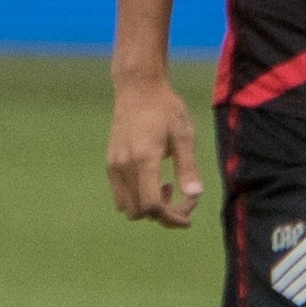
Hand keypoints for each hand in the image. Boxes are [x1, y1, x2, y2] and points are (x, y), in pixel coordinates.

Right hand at [107, 73, 201, 227]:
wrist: (138, 89)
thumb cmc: (166, 110)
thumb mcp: (184, 136)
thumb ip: (188, 167)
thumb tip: (195, 195)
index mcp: (143, 160)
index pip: (151, 206)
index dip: (171, 217)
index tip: (188, 217)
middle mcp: (123, 166)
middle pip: (137, 212)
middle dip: (162, 215)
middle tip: (182, 200)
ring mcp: (113, 165)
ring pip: (125, 207)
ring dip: (147, 208)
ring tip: (167, 187)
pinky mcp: (110, 162)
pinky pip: (120, 194)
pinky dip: (137, 198)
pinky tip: (155, 181)